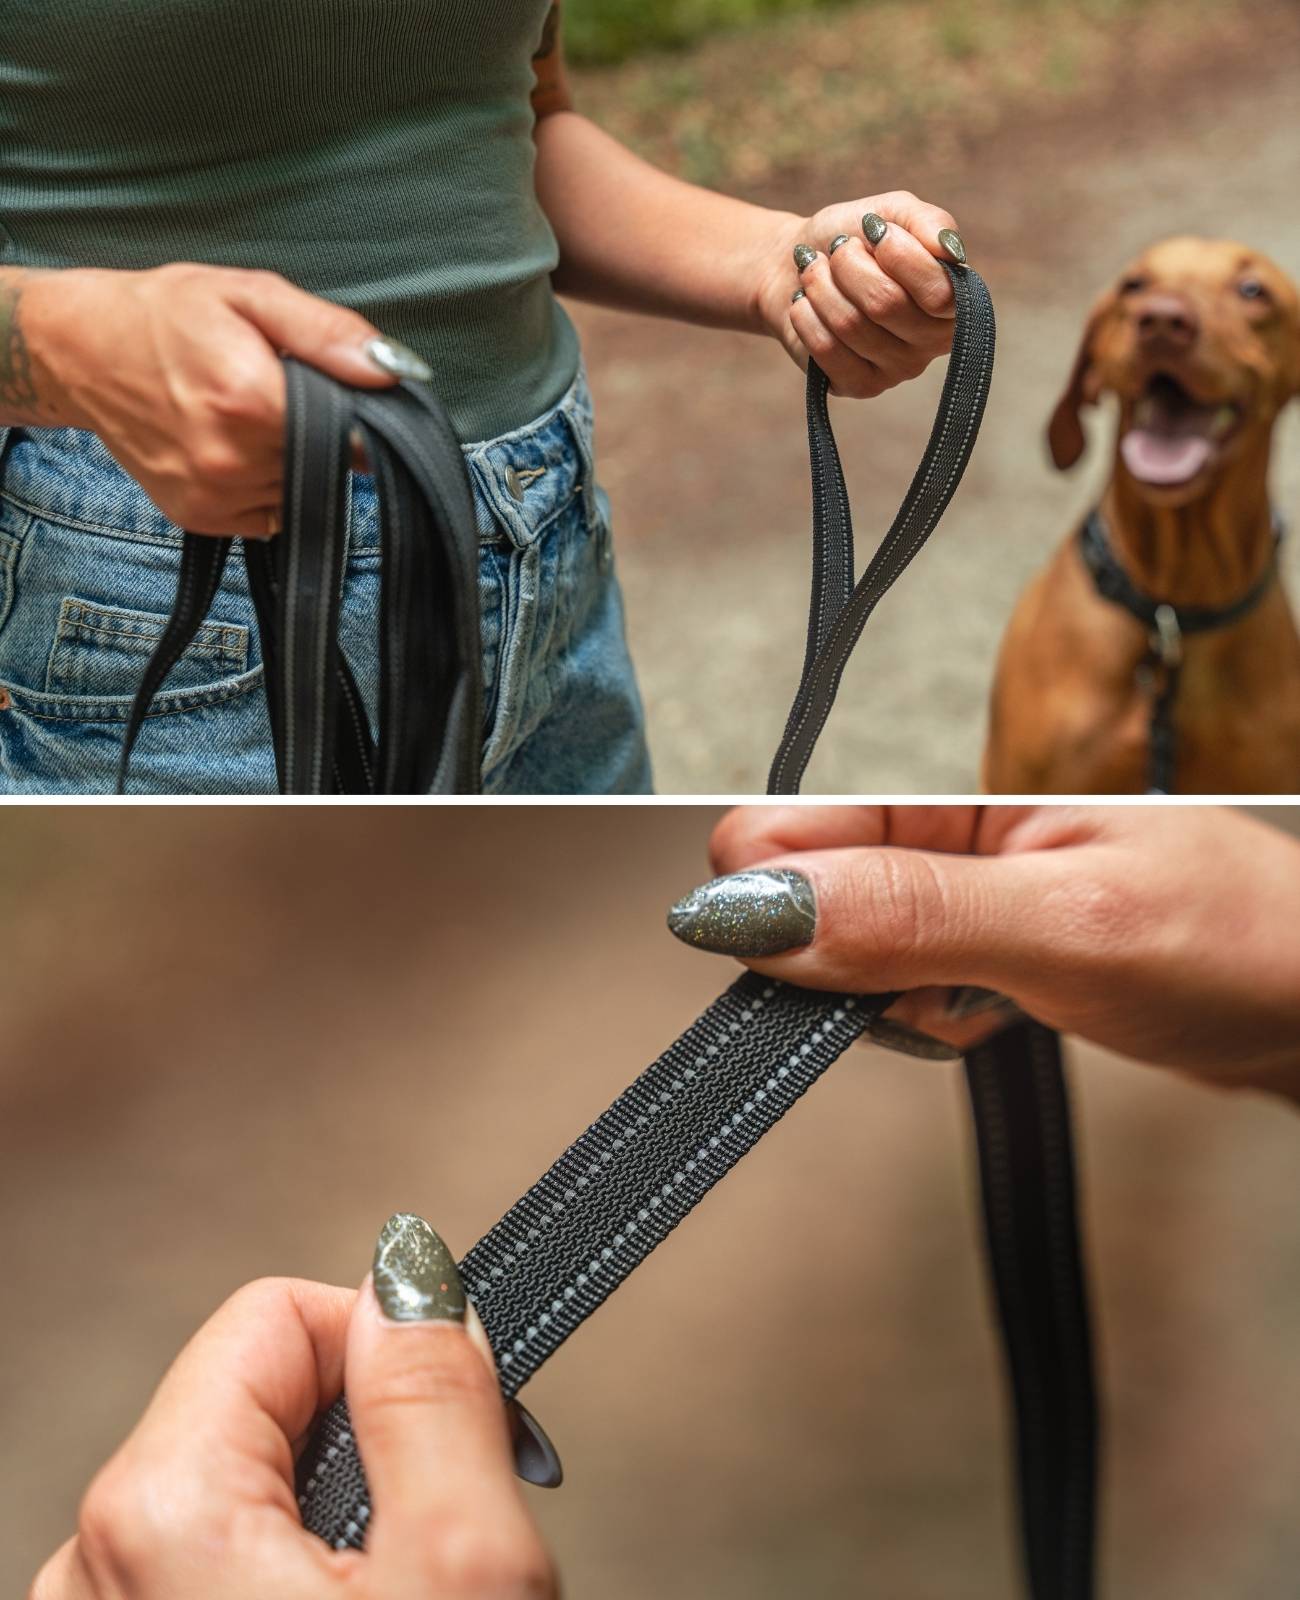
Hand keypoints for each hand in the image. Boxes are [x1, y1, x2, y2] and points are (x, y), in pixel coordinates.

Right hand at [18, 264, 423, 538]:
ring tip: (250, 414)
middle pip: (328, 463)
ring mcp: (213, 496)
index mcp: (249, 400)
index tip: (337, 389)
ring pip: (300, 489)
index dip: (355, 411)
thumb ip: (325, 332)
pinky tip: (237, 445)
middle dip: (322, 432)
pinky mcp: (200, 518)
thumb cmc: (164, 314)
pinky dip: (268, 484)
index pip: (353, 433)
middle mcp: (231, 459)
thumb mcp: (248, 294)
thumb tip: (391, 369)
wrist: (78, 351)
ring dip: (293, 460)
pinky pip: (269, 512)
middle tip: (280, 392)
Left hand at [30, 1215, 557, 1599]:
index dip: (392, 1351)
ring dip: (335, 1520)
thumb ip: (435, 1399)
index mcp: (158, 1512)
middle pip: (263, 1400)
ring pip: (246, 1486)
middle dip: (365, 1446)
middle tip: (432, 1540)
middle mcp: (93, 1566)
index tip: (454, 1422)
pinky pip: (214, 1562)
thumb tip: (413, 1272)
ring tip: (394, 1594)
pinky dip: (293, 1574)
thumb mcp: (463, 1572)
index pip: (283, 1314)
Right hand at [668, 806, 1299, 1100]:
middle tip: (937, 986)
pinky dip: (928, 1022)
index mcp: (949, 796)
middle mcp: (941, 837)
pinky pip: (895, 991)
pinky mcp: (973, 946)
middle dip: (848, 967)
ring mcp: (955, 894)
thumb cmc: (1240, 943)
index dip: (778, 906)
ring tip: (987, 1001)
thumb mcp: (1067, 924)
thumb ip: (908, 913)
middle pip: (799, 900)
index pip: (778, 829)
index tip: (834, 967)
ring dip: (896, 1005)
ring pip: (840, 957)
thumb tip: (754, 905)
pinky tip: (995, 1015)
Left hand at [753, 192, 963, 398]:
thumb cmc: (854, 237)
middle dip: (849, 264)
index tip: (872, 228)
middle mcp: (933, 341)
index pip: (938, 291)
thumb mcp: (893, 212)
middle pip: (886, 304)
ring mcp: (897, 369)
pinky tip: (805, 303)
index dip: (898, 254)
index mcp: (953, 300)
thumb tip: (949, 250)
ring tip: (814, 271)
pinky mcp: (859, 386)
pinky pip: (826, 350)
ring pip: (851, 325)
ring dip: (821, 285)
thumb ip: (927, 222)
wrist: (797, 262)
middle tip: (838, 249)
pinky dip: (806, 316)